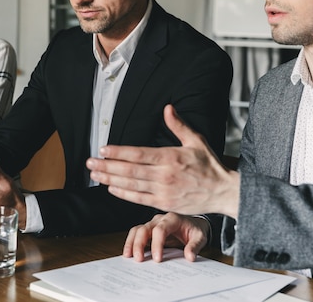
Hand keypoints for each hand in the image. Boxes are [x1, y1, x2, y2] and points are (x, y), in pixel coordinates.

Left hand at [87, 104, 239, 217]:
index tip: (103, 149)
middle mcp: (165, 175)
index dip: (119, 152)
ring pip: (131, 184)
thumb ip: (178, 125)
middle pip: (130, 170)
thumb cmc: (209, 165)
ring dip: (110, 179)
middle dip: (107, 166)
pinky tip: (110, 187)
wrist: (223, 192)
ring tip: (94, 173)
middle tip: (90, 162)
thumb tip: (167, 108)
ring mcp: (164, 191)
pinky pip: (139, 199)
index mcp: (171, 157)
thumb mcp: (196, 141)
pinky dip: (123, 193)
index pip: (139, 154)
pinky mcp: (164, 203)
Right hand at [124, 212, 208, 262]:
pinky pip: (136, 233)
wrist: (193, 223)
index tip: (157, 259)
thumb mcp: (200, 237)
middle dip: (139, 244)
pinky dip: (131, 242)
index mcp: (173, 218)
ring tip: (128, 256)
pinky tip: (129, 253)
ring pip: (137, 230)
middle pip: (145, 228)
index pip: (160, 229)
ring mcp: (152, 223)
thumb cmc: (195, 230)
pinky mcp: (148, 229)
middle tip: (139, 259)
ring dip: (131, 242)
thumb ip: (195, 246)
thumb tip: (189, 257)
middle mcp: (160, 219)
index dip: (157, 244)